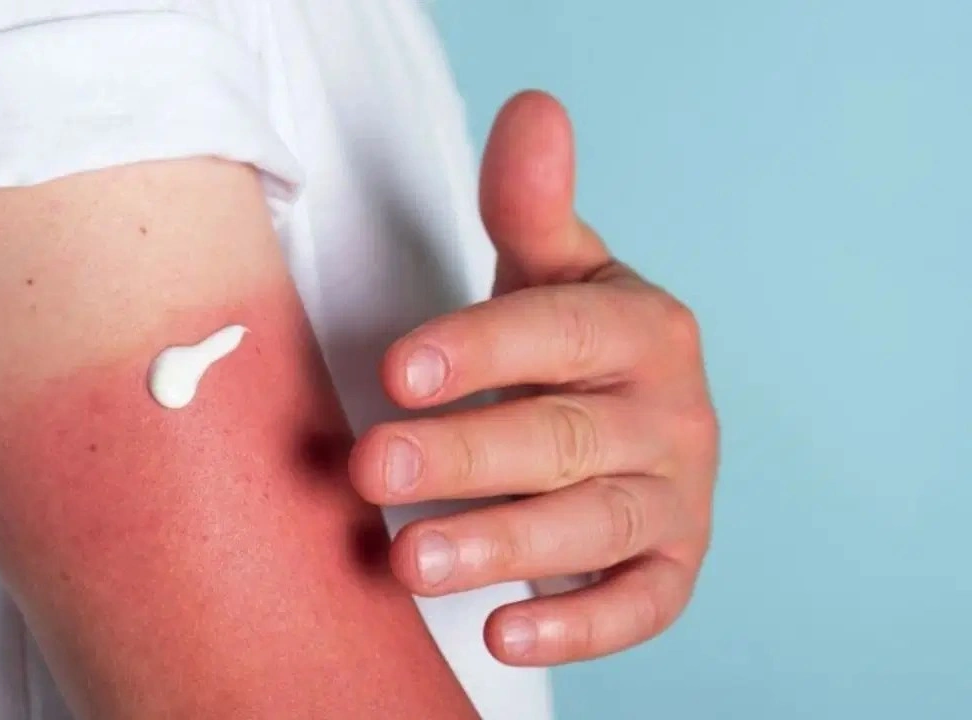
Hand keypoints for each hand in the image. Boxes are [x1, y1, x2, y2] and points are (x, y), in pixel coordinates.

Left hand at [349, 91, 718, 665]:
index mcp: (644, 328)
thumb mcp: (550, 271)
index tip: (397, 368)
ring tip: (408, 562)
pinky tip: (504, 636)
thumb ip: (530, 205)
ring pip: (592, 527)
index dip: (481, 348)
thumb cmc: (566, 344)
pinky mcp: (675, 568)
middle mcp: (674, 415)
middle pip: (562, 439)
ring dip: (501, 547)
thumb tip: (531, 107)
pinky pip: (640, 606)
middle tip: (367, 469)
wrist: (632, 418)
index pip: (560, 333)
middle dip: (463, 457)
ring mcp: (679, 497)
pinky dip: (579, 628)